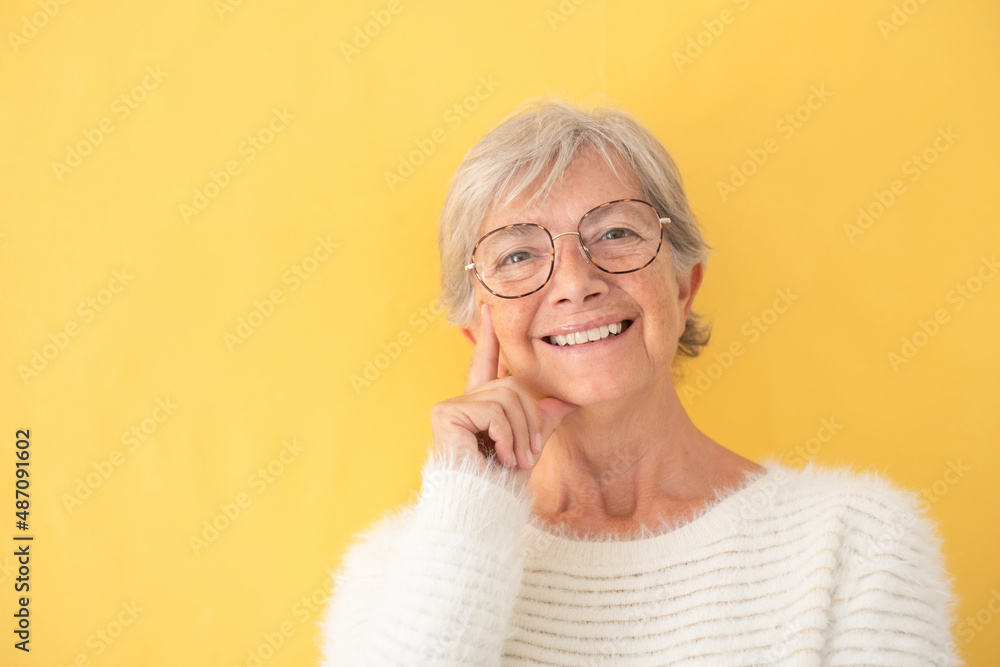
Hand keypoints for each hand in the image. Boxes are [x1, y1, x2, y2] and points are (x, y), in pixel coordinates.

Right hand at [430, 303, 576, 482]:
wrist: (482, 508)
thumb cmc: (500, 486)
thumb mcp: (529, 446)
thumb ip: (541, 420)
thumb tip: (565, 400)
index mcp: (479, 406)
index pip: (486, 363)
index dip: (489, 337)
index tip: (490, 308)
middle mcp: (463, 401)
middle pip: (512, 385)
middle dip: (530, 419)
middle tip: (528, 453)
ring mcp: (452, 406)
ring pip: (506, 397)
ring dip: (519, 432)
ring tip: (514, 459)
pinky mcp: (446, 413)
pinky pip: (493, 410)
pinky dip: (505, 435)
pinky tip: (498, 455)